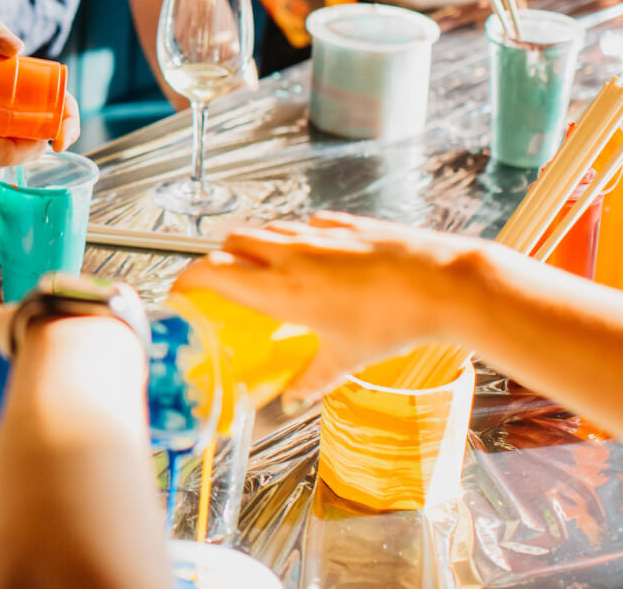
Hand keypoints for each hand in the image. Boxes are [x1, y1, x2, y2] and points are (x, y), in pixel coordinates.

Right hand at [171, 212, 500, 399]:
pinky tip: (315, 256)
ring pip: (267, 229)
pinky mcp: (345, 224)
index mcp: (278, 291)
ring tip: (268, 271)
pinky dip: (297, 237)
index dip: (186, 280)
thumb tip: (293, 397)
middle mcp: (289, 256)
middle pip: (231, 243)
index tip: (180, 294)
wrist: (442, 283)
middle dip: (219, 259)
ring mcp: (317, 235)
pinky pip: (306, 224)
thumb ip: (312, 378)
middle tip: (224, 284)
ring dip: (256, 246)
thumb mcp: (346, 360)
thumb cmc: (392, 322)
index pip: (210, 273)